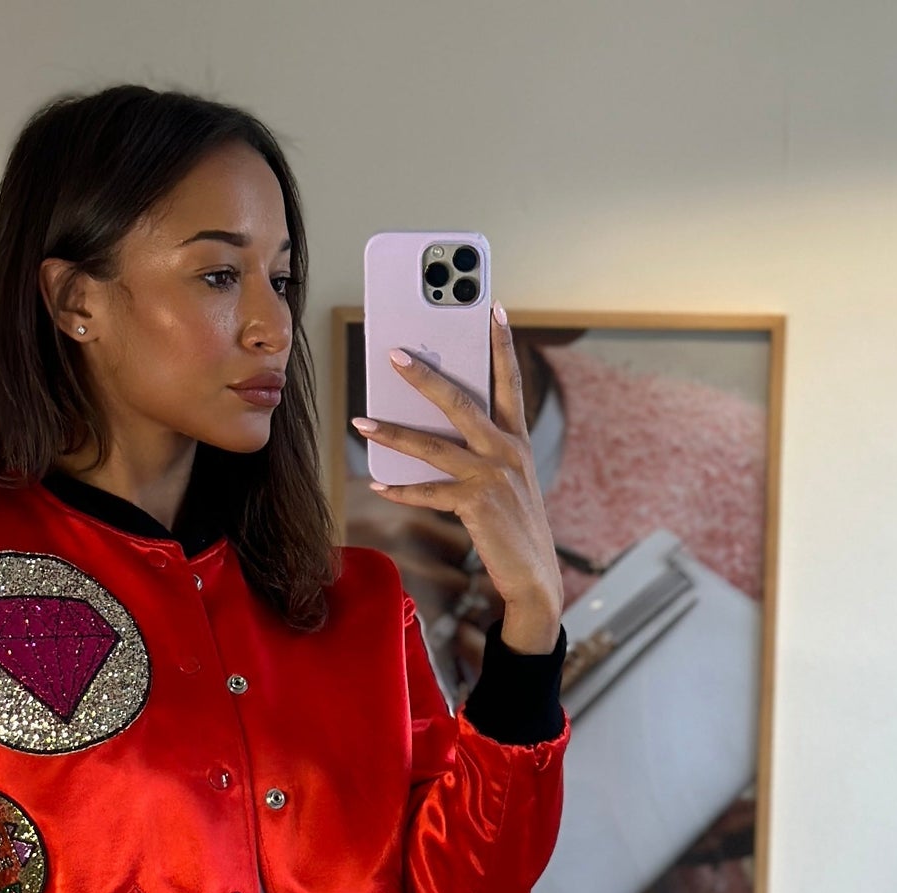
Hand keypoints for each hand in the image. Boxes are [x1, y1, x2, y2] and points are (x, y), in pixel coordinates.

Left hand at [351, 304, 562, 653]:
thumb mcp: (506, 484)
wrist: (535, 580)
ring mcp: (493, 477)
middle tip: (393, 352)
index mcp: (517, 441)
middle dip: (425, 375)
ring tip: (361, 422)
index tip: (493, 307)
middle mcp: (508, 452)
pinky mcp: (477, 505)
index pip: (510, 382)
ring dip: (393, 433)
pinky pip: (429, 493)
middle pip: (461, 402)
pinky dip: (401, 490)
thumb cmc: (515, 530)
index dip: (502, 344)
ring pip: (434, 446)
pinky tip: (377, 484)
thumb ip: (479, 453)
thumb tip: (430, 434)